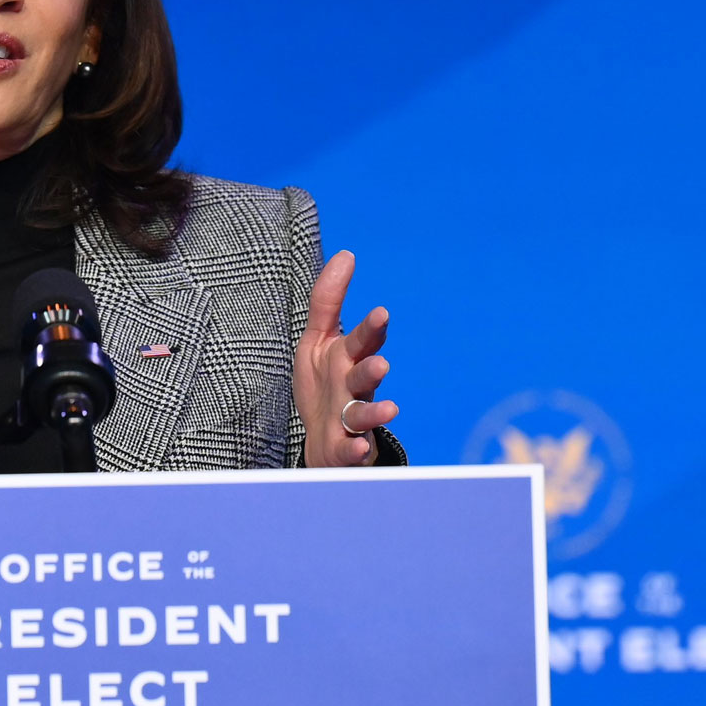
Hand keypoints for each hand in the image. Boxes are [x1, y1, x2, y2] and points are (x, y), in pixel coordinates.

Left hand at [294, 250, 396, 468]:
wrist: (322, 440)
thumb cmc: (324, 385)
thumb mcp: (317, 339)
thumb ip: (328, 300)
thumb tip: (346, 254)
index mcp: (348, 359)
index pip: (362, 340)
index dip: (371, 329)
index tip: (381, 314)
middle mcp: (354, 387)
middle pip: (364, 376)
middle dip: (372, 369)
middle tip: (380, 364)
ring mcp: (352, 418)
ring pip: (365, 414)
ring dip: (375, 412)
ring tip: (389, 409)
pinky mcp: (346, 448)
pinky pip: (352, 450)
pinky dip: (356, 451)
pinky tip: (359, 449)